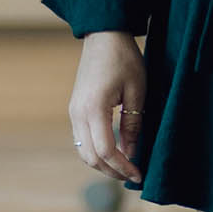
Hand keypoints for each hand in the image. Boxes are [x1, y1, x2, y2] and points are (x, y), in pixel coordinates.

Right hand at [69, 31, 148, 185]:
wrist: (103, 35)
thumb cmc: (124, 58)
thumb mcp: (136, 91)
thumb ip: (133, 125)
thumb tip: (132, 153)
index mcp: (94, 108)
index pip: (105, 151)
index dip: (123, 167)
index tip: (139, 175)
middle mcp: (78, 113)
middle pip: (90, 157)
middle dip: (112, 171)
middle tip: (133, 175)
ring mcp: (73, 112)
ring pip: (83, 152)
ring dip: (102, 164)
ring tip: (125, 166)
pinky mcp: (74, 109)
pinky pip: (81, 140)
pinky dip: (96, 152)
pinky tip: (114, 151)